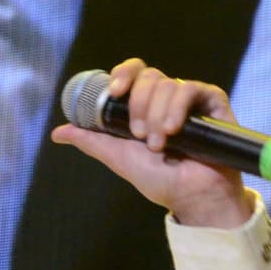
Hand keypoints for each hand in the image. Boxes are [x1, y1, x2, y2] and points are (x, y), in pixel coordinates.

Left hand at [52, 58, 254, 227]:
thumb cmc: (160, 180)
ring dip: (158, 116)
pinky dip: (178, 107)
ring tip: (160, 145)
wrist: (193, 197)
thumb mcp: (119, 157)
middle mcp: (166, 98)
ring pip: (167, 84)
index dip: (122, 75)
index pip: (132, 72)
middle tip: (139, 136)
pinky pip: (191, 89)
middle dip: (138, 106)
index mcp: (144, 106)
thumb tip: (58, 133)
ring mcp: (189, 99)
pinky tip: (174, 130)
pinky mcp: (212, 102)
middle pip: (148, 76)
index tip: (114, 92)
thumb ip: (91, 141)